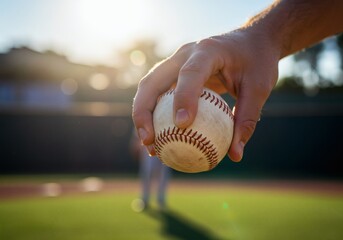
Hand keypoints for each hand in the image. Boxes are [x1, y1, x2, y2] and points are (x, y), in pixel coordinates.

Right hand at [132, 28, 279, 161]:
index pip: (190, 74)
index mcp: (208, 50)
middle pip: (152, 81)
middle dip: (144, 112)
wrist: (251, 40)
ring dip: (143, 116)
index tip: (183, 125)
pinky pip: (158, 94)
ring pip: (148, 88)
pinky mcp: (174, 72)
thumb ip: (246, 120)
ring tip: (150, 146)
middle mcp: (185, 54)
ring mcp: (176, 62)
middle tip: (150, 142)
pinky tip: (159, 138)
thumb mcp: (259, 89)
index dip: (183, 98)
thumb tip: (235, 155)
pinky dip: (153, 115)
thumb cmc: (257, 62)